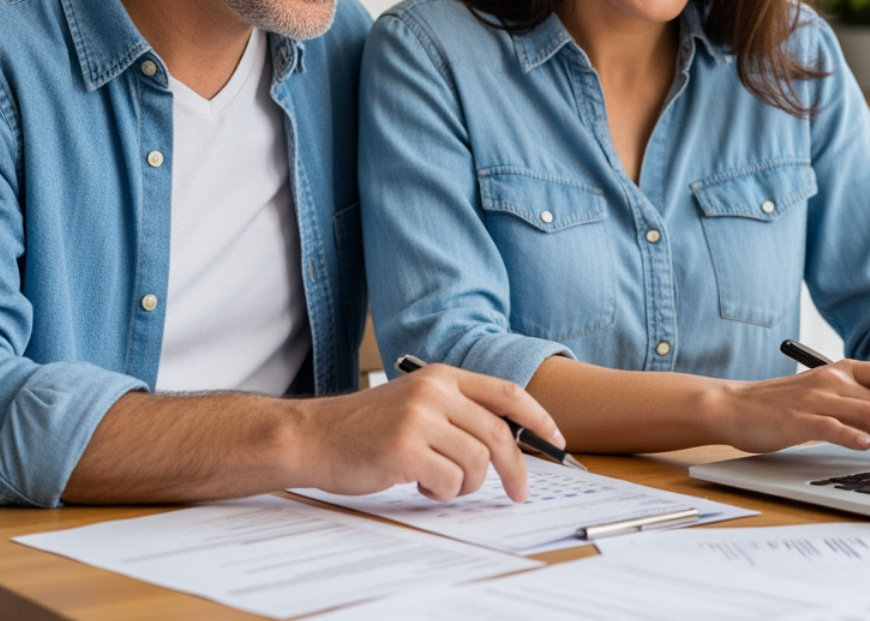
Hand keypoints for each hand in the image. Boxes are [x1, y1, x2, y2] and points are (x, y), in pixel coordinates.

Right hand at [297, 365, 563, 502]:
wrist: (312, 436)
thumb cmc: (364, 427)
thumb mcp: (415, 403)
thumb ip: (457, 412)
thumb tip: (508, 443)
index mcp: (442, 376)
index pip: (507, 393)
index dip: (539, 417)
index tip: (558, 439)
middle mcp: (434, 392)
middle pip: (499, 434)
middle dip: (515, 469)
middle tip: (518, 492)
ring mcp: (419, 418)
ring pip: (476, 463)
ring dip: (464, 484)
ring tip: (437, 481)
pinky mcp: (404, 448)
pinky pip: (449, 482)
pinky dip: (441, 492)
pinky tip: (419, 485)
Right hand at [714, 360, 869, 468]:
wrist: (733, 405)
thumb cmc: (780, 406)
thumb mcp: (824, 395)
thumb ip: (857, 402)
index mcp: (846, 371)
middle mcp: (836, 380)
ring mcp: (818, 398)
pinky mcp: (799, 418)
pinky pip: (832, 426)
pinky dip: (852, 436)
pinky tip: (868, 448)